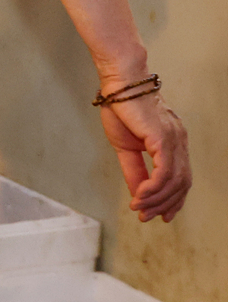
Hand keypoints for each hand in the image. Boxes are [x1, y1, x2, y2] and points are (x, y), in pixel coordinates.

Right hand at [100, 86, 189, 221]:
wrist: (119, 84)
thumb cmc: (121, 109)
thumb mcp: (124, 147)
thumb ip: (133, 170)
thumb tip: (137, 193)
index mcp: (173, 143)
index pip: (181, 179)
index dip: (173, 200)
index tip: (159, 216)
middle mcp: (180, 142)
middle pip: (182, 184)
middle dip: (165, 205)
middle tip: (145, 217)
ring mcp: (174, 140)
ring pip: (174, 181)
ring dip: (156, 200)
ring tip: (138, 208)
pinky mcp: (164, 138)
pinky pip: (164, 171)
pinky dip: (153, 188)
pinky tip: (140, 196)